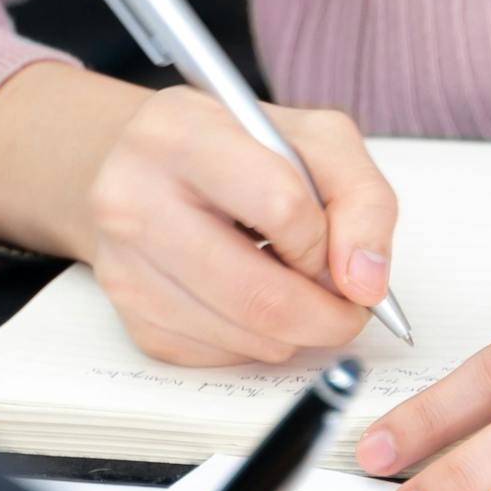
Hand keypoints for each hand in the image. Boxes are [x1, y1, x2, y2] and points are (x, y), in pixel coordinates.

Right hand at [0, 66, 399, 366]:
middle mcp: (132, 197)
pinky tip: (249, 299)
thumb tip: (366, 284)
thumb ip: (361, 198)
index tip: (334, 247)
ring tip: (293, 287)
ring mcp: (123, 264)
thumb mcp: (314, 139)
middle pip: (258, 295)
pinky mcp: (129, 315)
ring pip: (244, 337)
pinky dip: (255, 342)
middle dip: (327, 315)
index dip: (325, 241)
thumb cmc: (238, 148)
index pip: (280, 206)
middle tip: (349, 308)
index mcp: (180, 132)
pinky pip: (218, 357)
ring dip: (294, 331)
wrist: (149, 164)